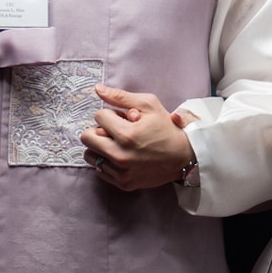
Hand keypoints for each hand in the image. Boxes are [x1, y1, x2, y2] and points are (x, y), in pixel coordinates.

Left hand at [79, 85, 195, 191]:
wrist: (184, 157)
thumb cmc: (167, 128)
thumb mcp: (149, 105)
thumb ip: (121, 97)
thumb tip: (98, 89)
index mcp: (127, 134)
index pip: (98, 117)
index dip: (110, 114)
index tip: (122, 118)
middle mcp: (121, 155)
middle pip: (87, 137)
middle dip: (99, 130)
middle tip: (115, 130)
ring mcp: (121, 172)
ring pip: (90, 155)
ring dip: (99, 147)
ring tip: (117, 144)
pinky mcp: (122, 183)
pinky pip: (99, 170)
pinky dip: (106, 161)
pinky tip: (121, 156)